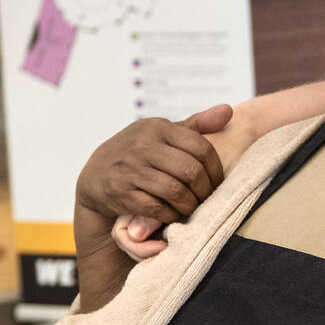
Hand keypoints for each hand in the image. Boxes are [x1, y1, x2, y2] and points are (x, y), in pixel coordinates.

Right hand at [71, 105, 232, 255]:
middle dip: (205, 191)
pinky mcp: (120, 193)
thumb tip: (228, 110)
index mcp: (158, 127)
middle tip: (207, 200)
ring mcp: (129, 169)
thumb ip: (197, 124)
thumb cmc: (140, 153)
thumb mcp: (163, 133)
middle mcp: (142, 145)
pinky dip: (170, 215)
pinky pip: (157, 208)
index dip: (216, 170)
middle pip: (191, 172)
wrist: (96, 174)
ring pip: (176, 192)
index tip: (217, 183)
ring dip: (189, 205)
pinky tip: (173, 214)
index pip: (201, 148)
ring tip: (192, 208)